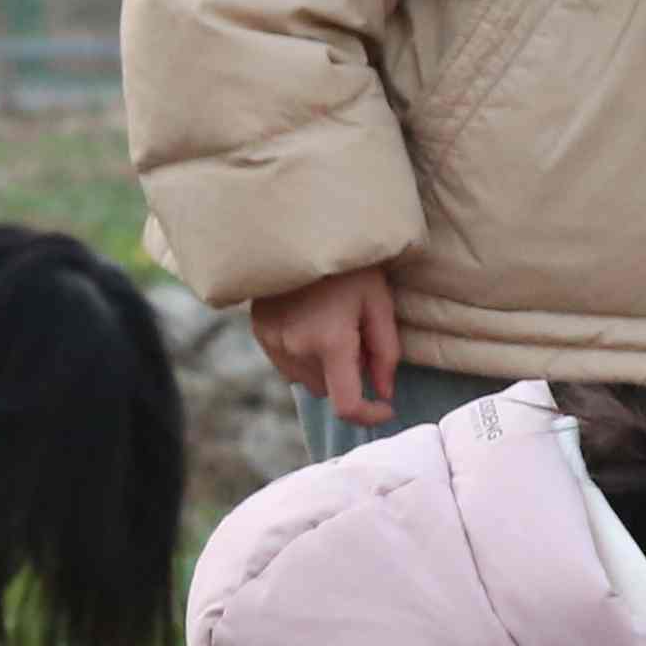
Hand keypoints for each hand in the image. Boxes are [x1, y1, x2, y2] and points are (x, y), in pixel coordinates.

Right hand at [253, 269, 402, 420]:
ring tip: (333, 326)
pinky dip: (303, 355)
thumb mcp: (380, 302)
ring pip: (307, 380)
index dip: (369, 415)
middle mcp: (296, 348)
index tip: (385, 407)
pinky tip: (311, 322)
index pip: (346, 405)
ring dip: (324, 368)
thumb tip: (385, 392)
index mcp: (330, 341)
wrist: (301, 229)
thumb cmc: (351, 264)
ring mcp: (273, 341)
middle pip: (328, 390)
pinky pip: (287, 363)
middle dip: (348, 377)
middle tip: (358, 339)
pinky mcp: (259, 332)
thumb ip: (386, 353)